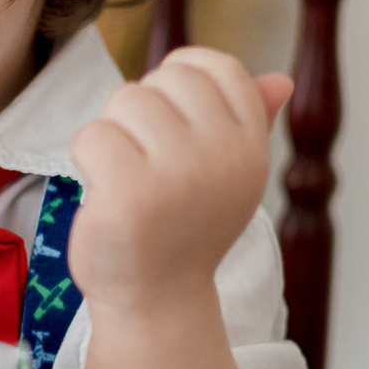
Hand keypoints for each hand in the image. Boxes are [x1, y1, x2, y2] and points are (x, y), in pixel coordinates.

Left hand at [66, 48, 292, 316]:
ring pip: (124, 101)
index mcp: (250, 145)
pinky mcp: (129, 196)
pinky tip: (106, 196)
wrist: (158, 302)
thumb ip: (251, 122)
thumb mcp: (229, 174)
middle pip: (163, 79)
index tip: (168, 121)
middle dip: (140, 112)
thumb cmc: (184, 229)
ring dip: (112, 137)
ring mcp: (177, 176)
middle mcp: (222, 156)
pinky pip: (92, 136)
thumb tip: (280, 81)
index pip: (216, 66)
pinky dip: (87, 162)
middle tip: (144, 161)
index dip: (180, 78)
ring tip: (127, 179)